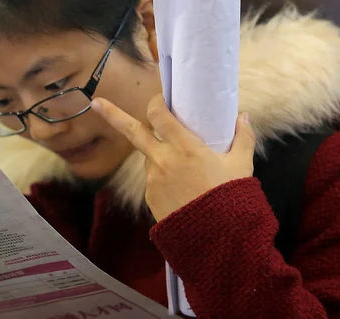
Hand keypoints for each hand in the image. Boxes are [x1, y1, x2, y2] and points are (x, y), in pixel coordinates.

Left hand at [91, 94, 255, 220]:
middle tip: (96, 102)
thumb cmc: (231, 199)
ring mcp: (153, 179)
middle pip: (133, 130)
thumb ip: (242, 138)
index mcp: (185, 147)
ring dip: (159, 154)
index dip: (156, 103)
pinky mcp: (150, 196)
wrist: (218, 239)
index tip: (159, 99)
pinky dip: (163, 177)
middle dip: (112, 114)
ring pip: (149, 157)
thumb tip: (243, 117)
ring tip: (187, 170)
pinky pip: (154, 179)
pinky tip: (182, 189)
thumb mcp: (241, 166)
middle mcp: (162, 159)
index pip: (159, 115)